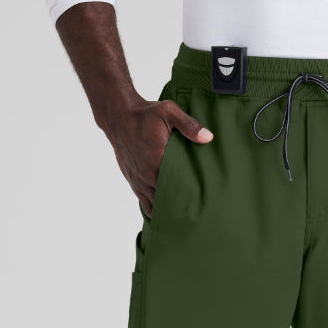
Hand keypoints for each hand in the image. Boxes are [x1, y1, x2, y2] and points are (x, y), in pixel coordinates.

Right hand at [103, 97, 212, 216]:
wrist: (119, 117)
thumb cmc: (145, 115)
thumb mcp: (168, 112)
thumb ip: (189, 125)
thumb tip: (208, 137)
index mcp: (158, 160)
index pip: (178, 186)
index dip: (190, 196)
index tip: (202, 201)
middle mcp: (147, 175)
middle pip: (168, 200)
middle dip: (181, 206)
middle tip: (196, 212)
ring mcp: (139, 181)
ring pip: (155, 205)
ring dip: (168, 210)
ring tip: (183, 216)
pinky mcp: (133, 182)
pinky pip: (145, 204)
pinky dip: (155, 209)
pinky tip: (166, 212)